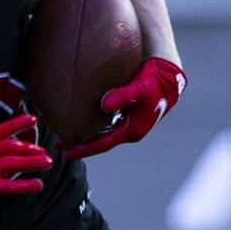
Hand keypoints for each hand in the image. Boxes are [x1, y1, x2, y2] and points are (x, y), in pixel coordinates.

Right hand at [0, 114, 51, 215]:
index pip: (2, 128)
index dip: (19, 123)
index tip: (34, 120)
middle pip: (13, 147)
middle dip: (31, 149)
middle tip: (44, 151)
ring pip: (15, 163)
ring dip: (34, 163)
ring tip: (48, 163)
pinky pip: (10, 185)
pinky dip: (25, 185)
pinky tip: (38, 185)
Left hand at [62, 57, 184, 159]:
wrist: (169, 76)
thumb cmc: (154, 81)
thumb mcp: (140, 87)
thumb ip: (123, 95)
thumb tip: (104, 104)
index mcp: (132, 130)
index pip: (103, 144)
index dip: (84, 149)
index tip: (66, 152)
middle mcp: (130, 131)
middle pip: (101, 143)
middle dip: (82, 145)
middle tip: (61, 146)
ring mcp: (130, 125)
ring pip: (104, 135)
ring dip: (87, 137)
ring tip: (69, 135)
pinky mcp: (129, 117)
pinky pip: (108, 126)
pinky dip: (94, 126)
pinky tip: (83, 121)